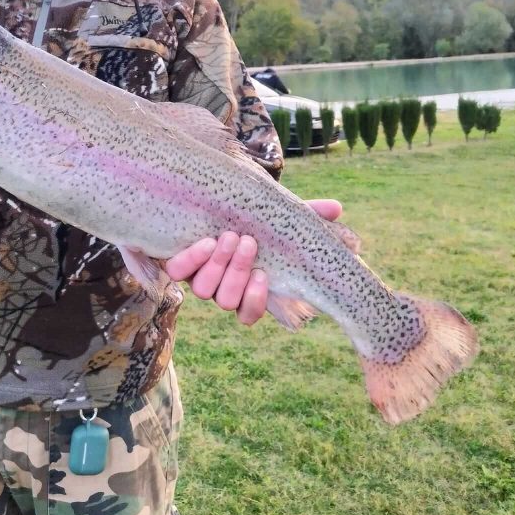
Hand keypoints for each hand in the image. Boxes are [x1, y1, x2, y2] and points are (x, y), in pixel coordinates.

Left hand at [165, 199, 342, 325]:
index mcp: (245, 285)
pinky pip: (177, 270)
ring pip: (204, 289)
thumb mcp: (279, 215)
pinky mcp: (177, 262)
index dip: (255, 301)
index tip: (264, 276)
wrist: (205, 202)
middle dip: (237, 272)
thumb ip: (307, 213)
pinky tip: (206, 241)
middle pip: (226, 300)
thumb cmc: (250, 215)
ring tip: (228, 237)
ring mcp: (198, 275)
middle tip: (247, 242)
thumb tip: (338, 208)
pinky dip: (192, 258)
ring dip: (218, 265)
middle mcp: (220, 287)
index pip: (249, 312)